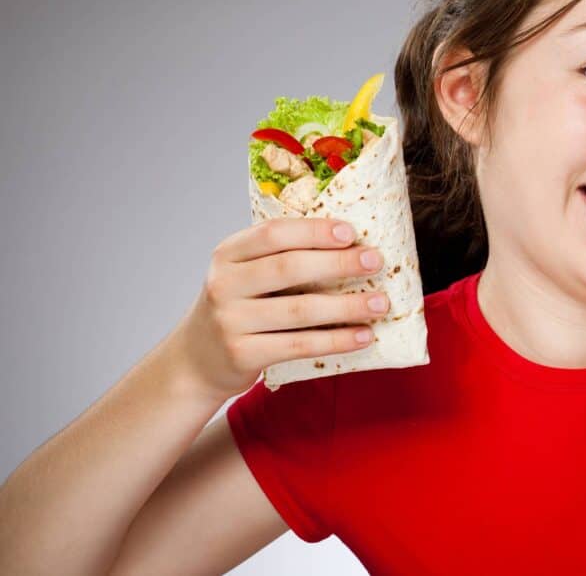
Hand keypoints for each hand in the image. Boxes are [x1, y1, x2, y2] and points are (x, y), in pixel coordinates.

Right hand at [168, 218, 391, 399]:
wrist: (197, 360)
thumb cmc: (239, 307)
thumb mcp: (245, 273)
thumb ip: (281, 257)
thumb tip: (352, 243)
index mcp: (228, 254)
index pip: (273, 233)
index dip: (314, 231)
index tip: (351, 232)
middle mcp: (225, 284)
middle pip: (289, 268)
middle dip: (338, 264)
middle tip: (376, 262)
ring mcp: (230, 321)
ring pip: (299, 310)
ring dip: (347, 306)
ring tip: (381, 304)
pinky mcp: (243, 355)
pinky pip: (299, 346)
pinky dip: (336, 341)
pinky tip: (363, 336)